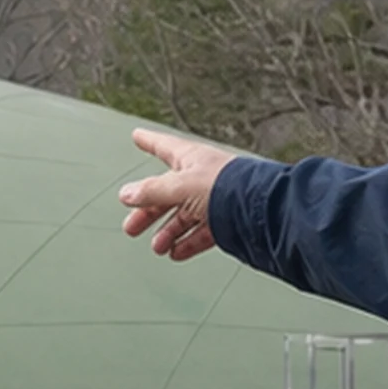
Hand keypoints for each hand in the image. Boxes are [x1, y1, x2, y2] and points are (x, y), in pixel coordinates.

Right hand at [120, 128, 240, 261]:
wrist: (260, 210)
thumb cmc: (226, 186)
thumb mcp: (179, 186)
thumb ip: (151, 192)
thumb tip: (127, 194)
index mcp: (192, 159)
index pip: (164, 146)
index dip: (149, 141)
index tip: (138, 137)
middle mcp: (202, 177)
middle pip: (168, 193)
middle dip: (149, 211)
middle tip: (132, 226)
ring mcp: (214, 200)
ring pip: (184, 216)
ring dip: (168, 232)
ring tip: (158, 247)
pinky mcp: (225, 221)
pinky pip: (201, 233)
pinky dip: (188, 243)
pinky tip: (177, 252)